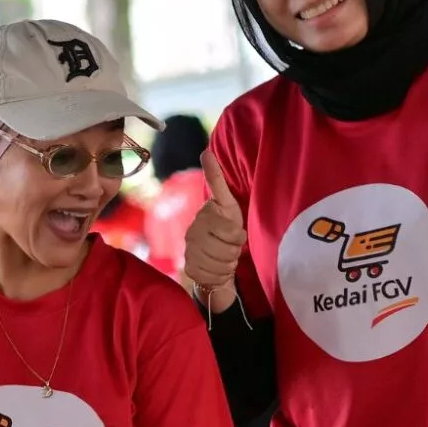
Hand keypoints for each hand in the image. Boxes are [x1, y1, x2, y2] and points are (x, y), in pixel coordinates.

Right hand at [182, 150, 245, 313]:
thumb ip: (216, 180)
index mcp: (204, 216)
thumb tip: (205, 151)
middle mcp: (192, 233)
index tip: (236, 232)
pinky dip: (220, 274)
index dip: (239, 236)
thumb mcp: (227, 203)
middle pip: (228, 249)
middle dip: (235, 250)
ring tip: (226, 256)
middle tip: (232, 246)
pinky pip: (213, 275)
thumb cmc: (226, 227)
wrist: (215, 256)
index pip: (231, 231)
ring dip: (229, 263)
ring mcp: (188, 251)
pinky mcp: (189, 268)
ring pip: (221, 264)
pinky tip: (218, 267)